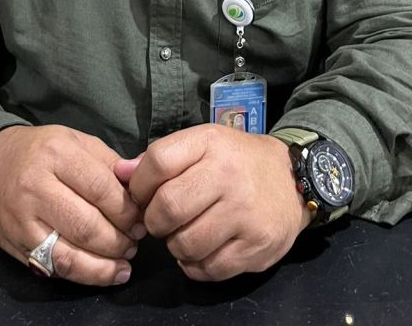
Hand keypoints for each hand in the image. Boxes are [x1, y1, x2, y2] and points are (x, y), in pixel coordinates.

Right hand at [0, 125, 144, 285]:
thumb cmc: (40, 151)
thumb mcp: (75, 141)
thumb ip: (109, 162)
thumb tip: (139, 187)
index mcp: (56, 153)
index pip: (102, 188)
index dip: (128, 210)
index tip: (141, 218)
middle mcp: (36, 186)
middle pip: (88, 224)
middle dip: (120, 239)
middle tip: (136, 240)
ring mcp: (23, 219)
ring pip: (72, 253)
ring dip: (106, 263)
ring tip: (125, 261)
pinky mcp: (16, 244)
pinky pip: (56, 267)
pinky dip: (85, 274)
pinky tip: (105, 273)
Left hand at [117, 124, 311, 280]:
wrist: (292, 179)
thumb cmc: (237, 161)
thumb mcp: (203, 144)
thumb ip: (161, 158)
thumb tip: (119, 173)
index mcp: (211, 143)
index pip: (158, 162)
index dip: (139, 184)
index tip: (141, 195)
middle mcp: (229, 176)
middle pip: (167, 208)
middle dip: (154, 221)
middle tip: (162, 220)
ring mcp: (245, 214)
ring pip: (185, 244)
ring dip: (175, 245)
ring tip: (184, 233)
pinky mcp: (256, 247)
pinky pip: (208, 269)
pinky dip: (195, 265)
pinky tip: (202, 249)